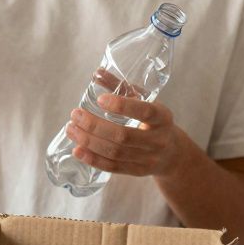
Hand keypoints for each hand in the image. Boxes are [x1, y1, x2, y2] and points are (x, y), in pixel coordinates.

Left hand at [65, 95, 186, 177]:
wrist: (173, 153)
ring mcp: (149, 159)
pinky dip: (93, 159)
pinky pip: (113, 167)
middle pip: (123, 136)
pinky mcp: (138, 172)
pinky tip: (77, 150)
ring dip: (89, 141)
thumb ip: (121, 86)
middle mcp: (158, 140)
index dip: (121, 106)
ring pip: (115, 153)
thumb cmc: (153, 121)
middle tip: (75, 115)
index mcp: (162, 117)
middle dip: (94, 125)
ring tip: (71, 129)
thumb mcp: (145, 101)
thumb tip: (97, 72)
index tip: (100, 99)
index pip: (144, 112)